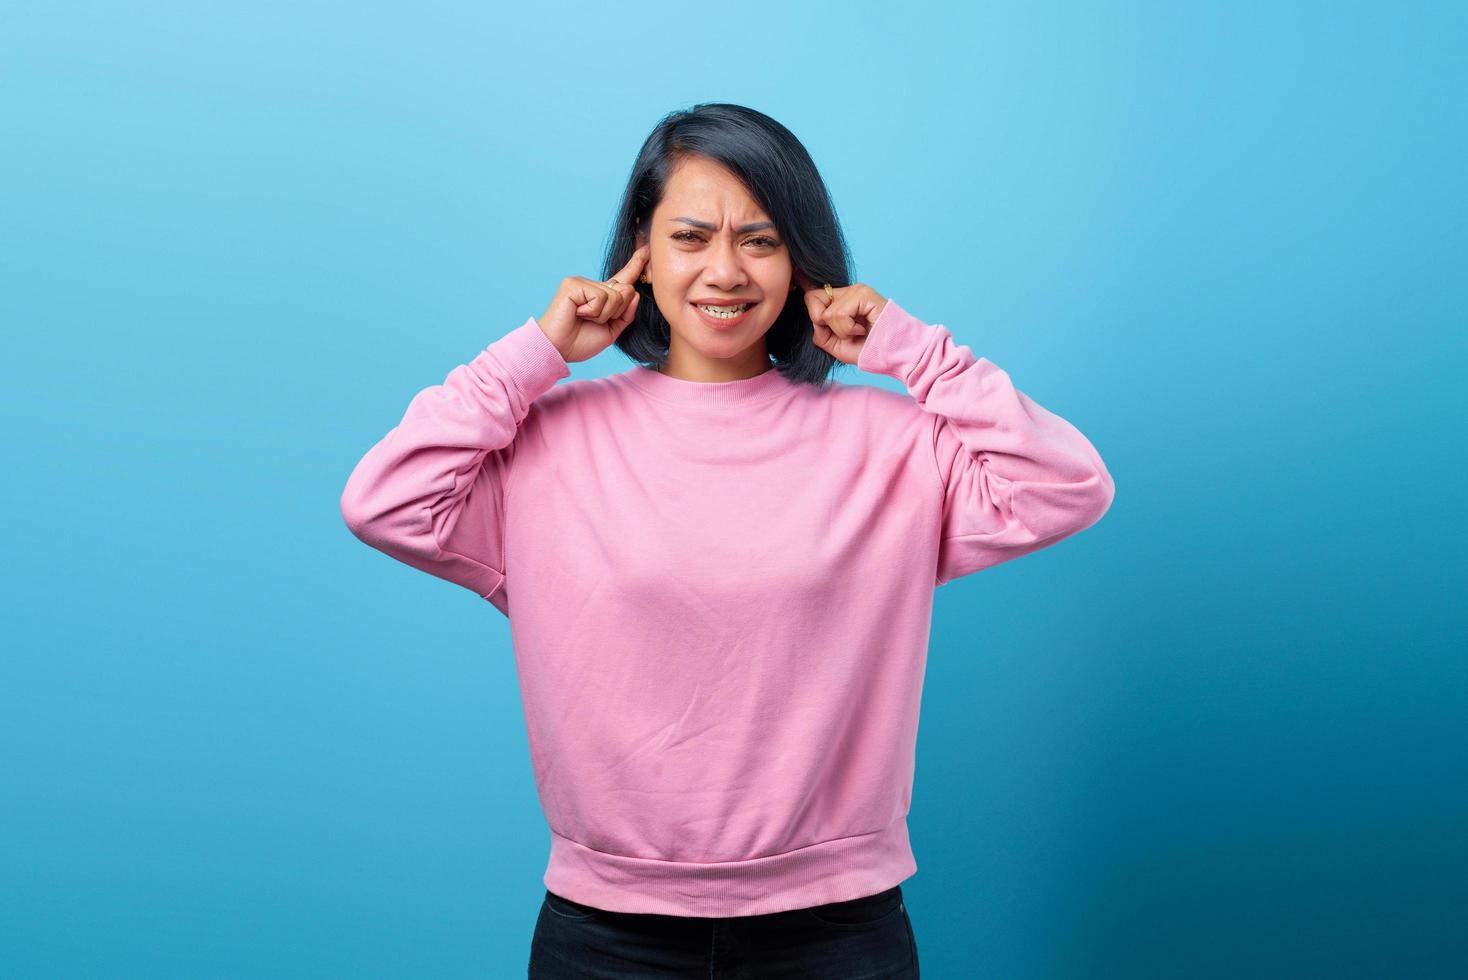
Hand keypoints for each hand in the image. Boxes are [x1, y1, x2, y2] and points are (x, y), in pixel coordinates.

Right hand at [537, 245, 648, 363]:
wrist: (558, 350)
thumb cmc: (579, 342)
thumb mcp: (611, 331)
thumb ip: (626, 314)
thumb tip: (635, 293)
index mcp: (602, 296)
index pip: (623, 279)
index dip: (635, 265)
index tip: (647, 251)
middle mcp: (593, 286)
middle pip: (626, 290)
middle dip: (616, 312)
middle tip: (594, 321)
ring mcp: (582, 282)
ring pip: (615, 296)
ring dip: (603, 315)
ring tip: (584, 318)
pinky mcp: (573, 284)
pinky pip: (601, 297)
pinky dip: (593, 312)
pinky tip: (578, 314)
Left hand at [794, 270, 887, 365]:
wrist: (893, 356)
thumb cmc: (868, 351)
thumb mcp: (835, 344)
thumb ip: (820, 330)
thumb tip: (813, 315)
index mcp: (841, 300)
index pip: (814, 292)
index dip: (803, 291)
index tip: (794, 273)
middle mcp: (848, 292)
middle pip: (812, 297)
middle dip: (820, 322)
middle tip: (843, 332)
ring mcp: (856, 290)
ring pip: (826, 312)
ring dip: (840, 331)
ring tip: (858, 332)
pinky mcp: (863, 294)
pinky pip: (837, 313)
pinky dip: (847, 329)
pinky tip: (863, 330)